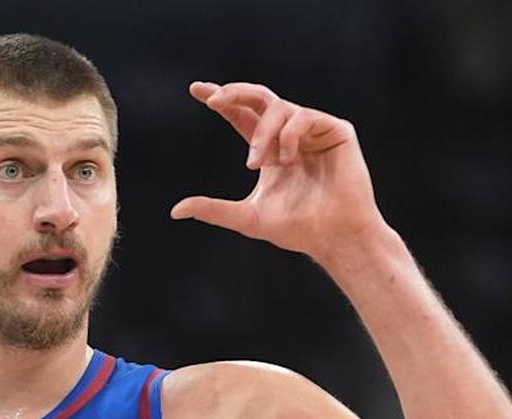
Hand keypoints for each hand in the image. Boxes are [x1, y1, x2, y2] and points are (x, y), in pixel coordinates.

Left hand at [171, 82, 387, 262]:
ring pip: (278, 108)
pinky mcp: (336, 130)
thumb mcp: (246, 217)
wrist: (333, 236)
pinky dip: (286, 136)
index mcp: (269, 149)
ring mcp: (313, 131)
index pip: (242, 115)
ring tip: (255, 162)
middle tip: (214, 100)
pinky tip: (286, 160)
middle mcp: (290, 134)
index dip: (222, 100)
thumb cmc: (297, 229)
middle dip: (234, 93)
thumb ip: (212, 209)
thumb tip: (175, 211)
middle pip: (258, 97)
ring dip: (261, 134)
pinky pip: (303, 117)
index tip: (197, 90)